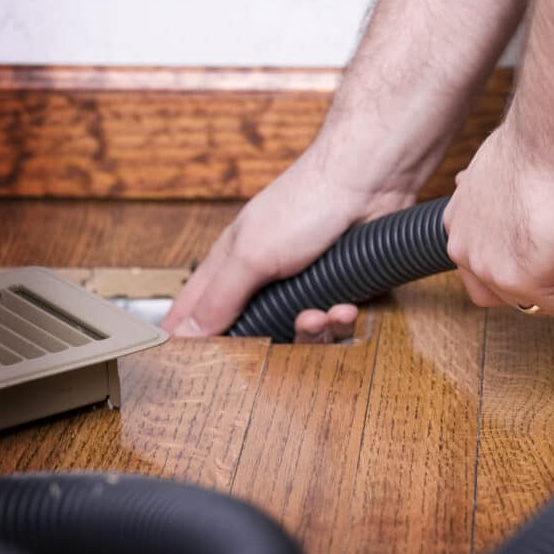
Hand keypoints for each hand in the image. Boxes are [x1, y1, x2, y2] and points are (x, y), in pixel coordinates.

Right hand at [162, 143, 416, 341]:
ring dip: (312, 331)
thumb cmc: (306, 202)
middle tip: (278, 339)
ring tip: (319, 315)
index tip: (191, 368)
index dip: (190, 340)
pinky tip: (345, 307)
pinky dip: (341, 319)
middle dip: (269, 342)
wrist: (368, 185)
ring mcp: (305, 284)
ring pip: (299, 334)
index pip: (196, 312)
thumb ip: (218, 297)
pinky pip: (337, 324)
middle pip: (255, 333)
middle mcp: (265, 277)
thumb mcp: (250, 254)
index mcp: (231, 265)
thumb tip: (185, 335)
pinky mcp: (341, 289)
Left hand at [443, 122, 553, 315]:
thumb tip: (513, 199)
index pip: (484, 267)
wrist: (552, 133)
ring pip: (539, 301)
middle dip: (544, 284)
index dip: (523, 263)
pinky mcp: (529, 277)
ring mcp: (492, 267)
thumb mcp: (504, 167)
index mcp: (458, 222)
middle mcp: (464, 248)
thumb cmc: (541, 139)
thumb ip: (502, 192)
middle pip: (505, 293)